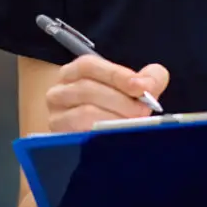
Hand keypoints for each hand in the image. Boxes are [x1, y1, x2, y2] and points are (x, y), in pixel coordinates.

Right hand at [44, 56, 170, 133]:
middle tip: (144, 112)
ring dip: (113, 119)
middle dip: (120, 101)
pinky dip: (101, 136)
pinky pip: (79, 137)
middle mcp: (58, 93)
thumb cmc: (113, 110)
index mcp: (73, 73)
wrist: (93, 139)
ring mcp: (56, 117)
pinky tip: (117, 138)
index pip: (89, 66)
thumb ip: (146, 79)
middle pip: (87, 90)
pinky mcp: (59, 140)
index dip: (116, 75)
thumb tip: (150, 84)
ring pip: (83, 114)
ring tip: (133, 126)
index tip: (141, 87)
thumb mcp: (129, 90)